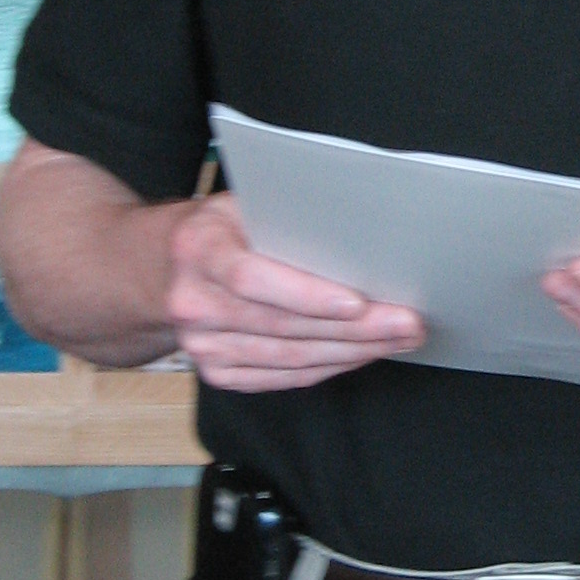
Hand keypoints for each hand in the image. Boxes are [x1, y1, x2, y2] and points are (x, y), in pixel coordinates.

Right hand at [167, 193, 424, 391]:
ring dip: (352, 351)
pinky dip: (329, 366)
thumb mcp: (246, 203)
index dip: (306, 295)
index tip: (358, 302)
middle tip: (407, 322)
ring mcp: (200, 345)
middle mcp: (191, 302)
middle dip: (355, 328)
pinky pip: (283, 377)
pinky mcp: (217, 372)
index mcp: (197, 248)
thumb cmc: (226, 228)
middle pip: (282, 325)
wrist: (172, 268)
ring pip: (290, 358)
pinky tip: (363, 353)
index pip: (250, 278)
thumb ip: (287, 215)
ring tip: (399, 338)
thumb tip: (361, 224)